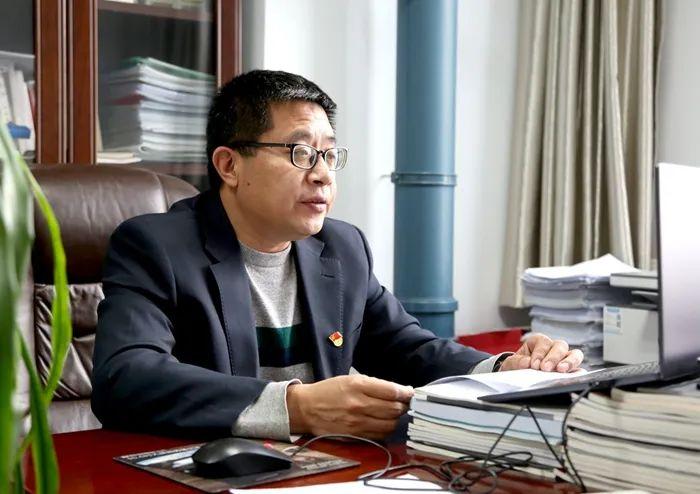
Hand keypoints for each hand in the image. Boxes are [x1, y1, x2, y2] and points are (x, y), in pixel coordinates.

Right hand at [286, 375, 413, 439]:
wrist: (306, 409)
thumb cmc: (329, 391)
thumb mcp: (351, 379)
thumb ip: (375, 385)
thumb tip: (399, 391)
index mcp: (358, 386)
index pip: (392, 391)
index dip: (406, 393)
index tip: (410, 393)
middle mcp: (359, 404)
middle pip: (394, 409)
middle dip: (404, 406)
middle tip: (404, 403)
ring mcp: (357, 422)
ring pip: (390, 424)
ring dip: (397, 419)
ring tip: (395, 414)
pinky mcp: (355, 435)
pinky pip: (380, 435)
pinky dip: (386, 429)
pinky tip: (384, 423)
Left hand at [499, 333, 583, 372]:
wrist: (517, 378)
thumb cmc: (517, 367)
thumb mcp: (511, 363)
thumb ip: (517, 362)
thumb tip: (527, 363)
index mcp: (538, 342)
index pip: (544, 342)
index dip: (540, 352)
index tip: (534, 364)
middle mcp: (553, 348)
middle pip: (560, 346)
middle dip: (553, 357)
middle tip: (546, 368)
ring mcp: (564, 360)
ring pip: (575, 354)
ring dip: (569, 362)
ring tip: (562, 371)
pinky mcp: (571, 372)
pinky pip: (579, 370)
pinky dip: (578, 373)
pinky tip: (572, 378)